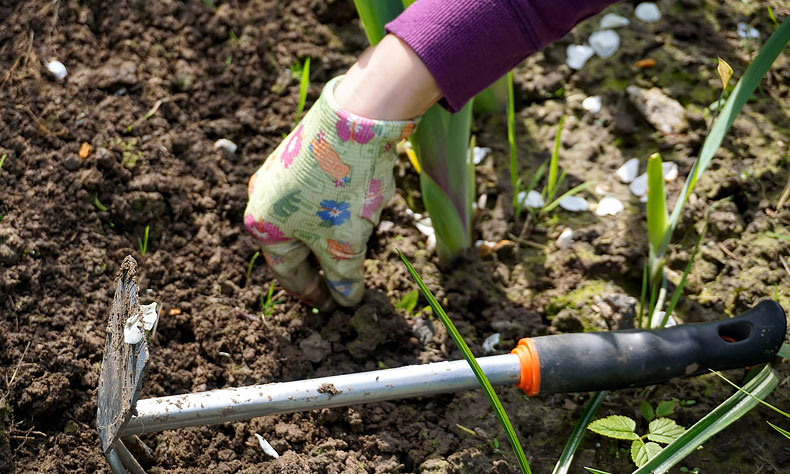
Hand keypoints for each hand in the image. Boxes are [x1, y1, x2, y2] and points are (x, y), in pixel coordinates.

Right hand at [244, 76, 417, 308]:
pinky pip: (315, 195)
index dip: (313, 294)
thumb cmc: (342, 189)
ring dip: (329, 236)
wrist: (357, 119)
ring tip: (355, 245)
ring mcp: (279, 173)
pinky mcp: (300, 154)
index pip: (288, 273)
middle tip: (343, 282)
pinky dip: (333, 211)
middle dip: (322, 264)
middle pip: (295, 245)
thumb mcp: (345, 244)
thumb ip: (344, 278)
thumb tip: (346, 300)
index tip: (333, 306)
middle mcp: (262, 199)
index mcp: (263, 226)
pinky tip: (356, 210)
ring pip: (306, 219)